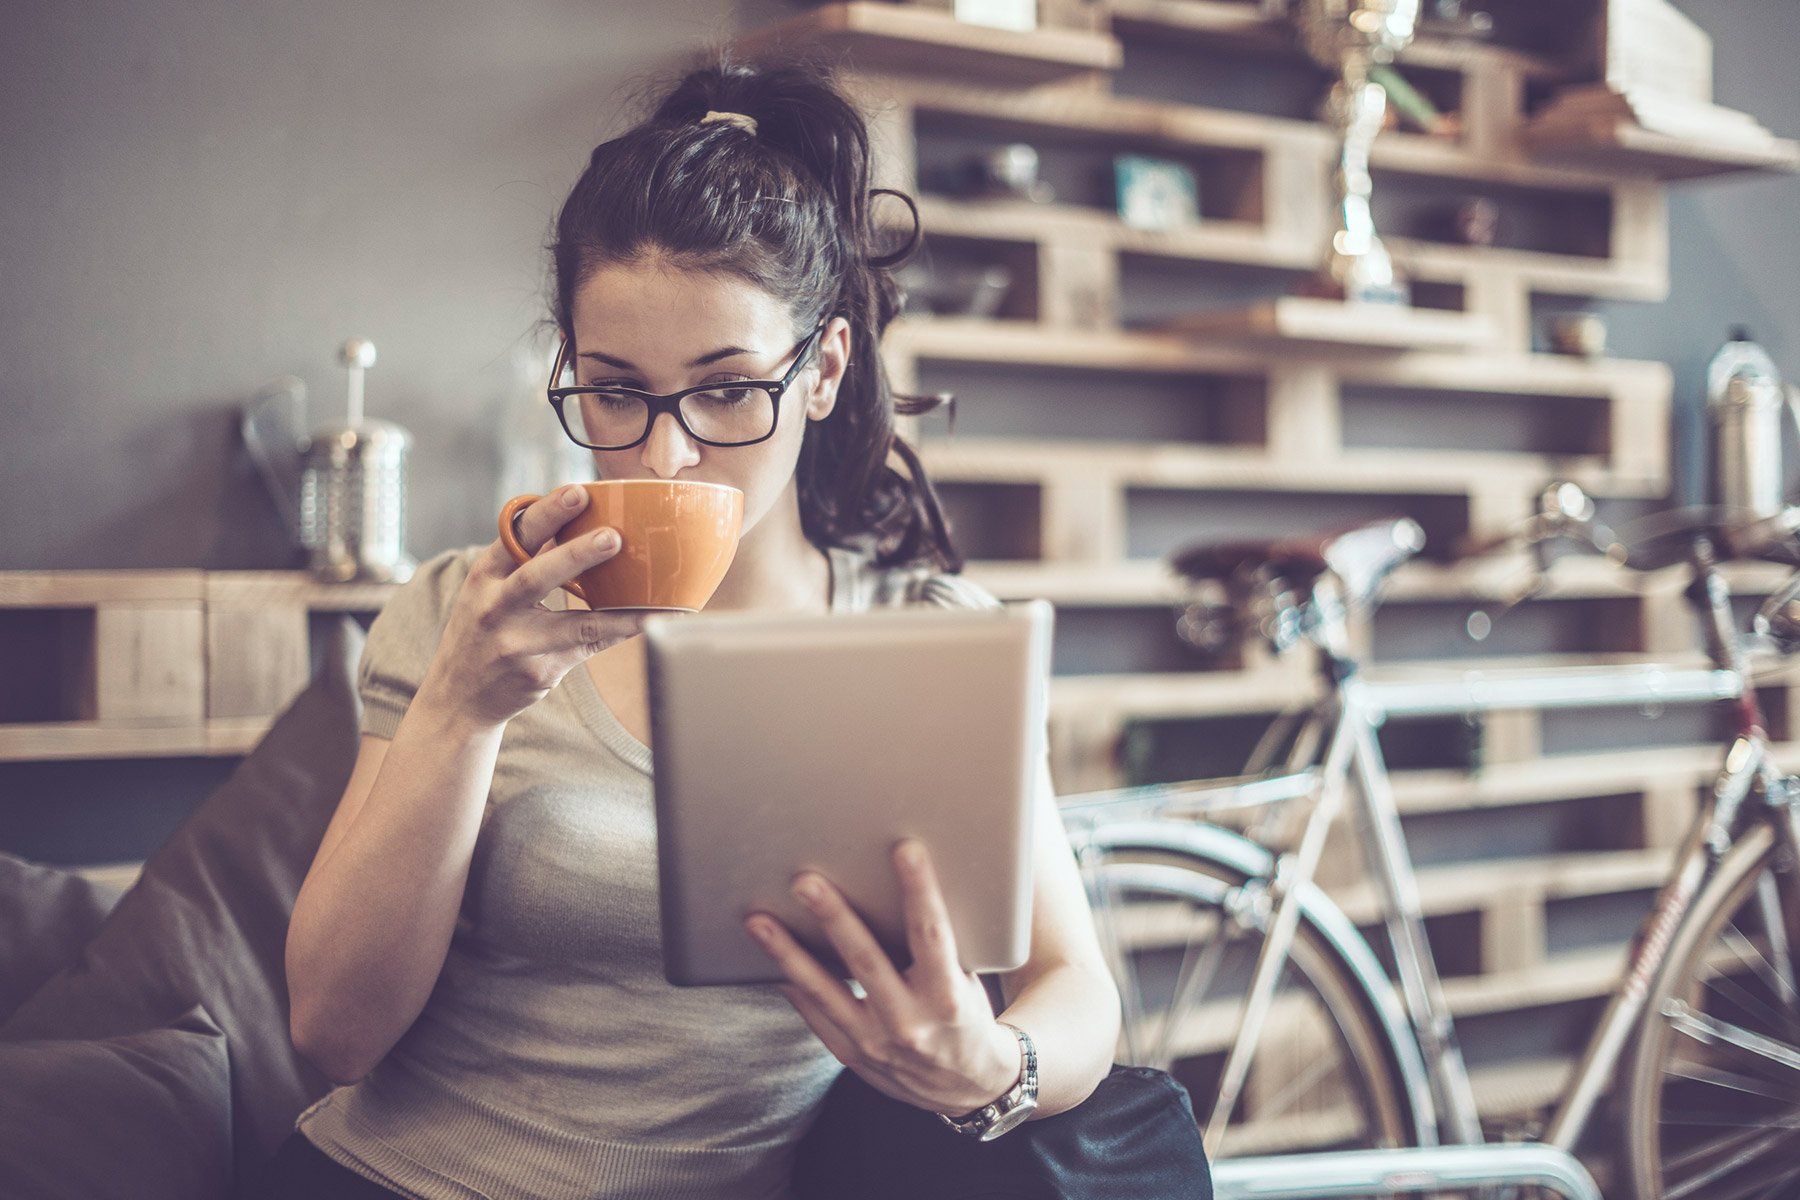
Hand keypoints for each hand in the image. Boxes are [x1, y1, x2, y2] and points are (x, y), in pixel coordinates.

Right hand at [422, 485, 649, 727]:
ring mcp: (516, 644)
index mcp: (484, 575)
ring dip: (613, 612)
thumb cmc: (483, 630)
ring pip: (571, 624)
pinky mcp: (538, 671)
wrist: (458, 697)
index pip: (515, 536)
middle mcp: (495, 607)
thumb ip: (525, 558)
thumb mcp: (489, 589)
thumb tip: (571, 517)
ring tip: (645, 597)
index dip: (547, 512)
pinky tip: (649, 622)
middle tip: (612, 536)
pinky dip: (619, 634)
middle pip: (536, 576)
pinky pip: (587, 649)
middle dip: (575, 555)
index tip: (578, 491)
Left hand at [745, 839, 1022, 1116]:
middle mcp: (910, 1022)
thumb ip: (935, 945)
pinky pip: (814, 1016)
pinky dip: (792, 986)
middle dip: (833, 918)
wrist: (968, 1086)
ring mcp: (876, 1042)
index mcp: (947, 997)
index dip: (920, 890)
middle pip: (865, 961)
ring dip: (788, 953)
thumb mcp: (966, 980)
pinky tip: (767, 959)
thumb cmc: (966, 1014)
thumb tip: (892, 886)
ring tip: (758, 920)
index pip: (931, 934)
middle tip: (805, 882)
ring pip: (824, 992)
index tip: (905, 849)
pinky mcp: (852, 1054)